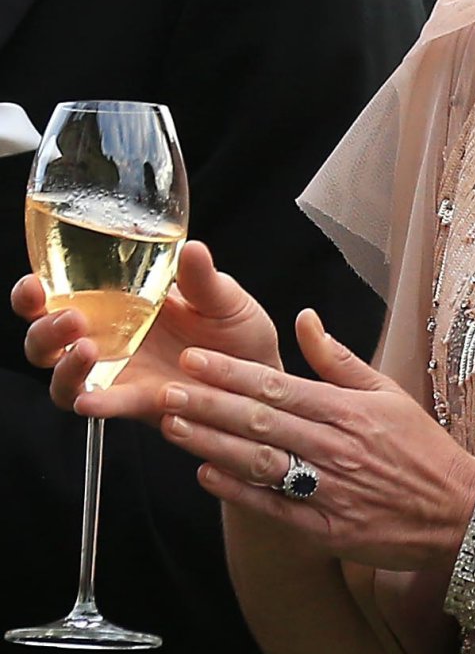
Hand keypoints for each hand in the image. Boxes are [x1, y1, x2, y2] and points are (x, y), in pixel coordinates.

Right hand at [19, 242, 282, 421]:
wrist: (261, 375)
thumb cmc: (236, 331)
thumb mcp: (224, 298)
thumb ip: (203, 279)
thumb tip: (193, 248)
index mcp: (117, 301)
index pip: (60, 292)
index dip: (34, 291)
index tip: (35, 282)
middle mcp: (107, 337)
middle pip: (46, 338)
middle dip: (43, 328)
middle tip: (70, 317)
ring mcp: (119, 372)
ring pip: (64, 377)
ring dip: (65, 365)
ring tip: (87, 349)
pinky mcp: (136, 402)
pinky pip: (107, 405)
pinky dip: (97, 403)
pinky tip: (92, 401)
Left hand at [158, 309, 474, 569]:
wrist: (458, 511)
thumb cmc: (421, 448)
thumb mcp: (387, 392)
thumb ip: (339, 359)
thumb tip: (304, 319)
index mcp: (348, 410)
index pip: (279, 385)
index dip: (232, 373)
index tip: (195, 359)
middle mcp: (336, 447)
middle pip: (262, 421)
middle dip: (209, 404)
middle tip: (167, 389)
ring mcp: (331, 490)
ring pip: (262, 462)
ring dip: (214, 444)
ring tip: (174, 427)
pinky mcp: (329, 529)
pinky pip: (277, 507)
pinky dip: (241, 492)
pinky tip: (208, 475)